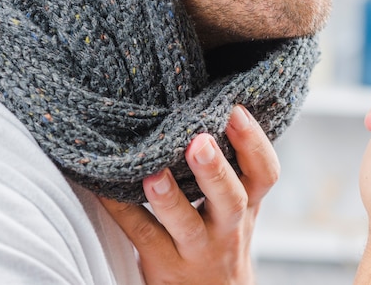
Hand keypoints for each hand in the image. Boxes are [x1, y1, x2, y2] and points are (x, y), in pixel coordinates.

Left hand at [100, 105, 279, 284]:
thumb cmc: (222, 236)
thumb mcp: (238, 204)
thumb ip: (232, 167)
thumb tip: (213, 105)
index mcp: (249, 203)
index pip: (265, 172)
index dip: (254, 141)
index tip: (235, 109)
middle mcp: (229, 226)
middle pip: (232, 199)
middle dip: (216, 169)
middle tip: (200, 140)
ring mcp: (199, 249)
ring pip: (188, 225)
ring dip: (170, 198)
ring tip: (153, 174)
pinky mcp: (167, 265)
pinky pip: (143, 236)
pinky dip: (123, 211)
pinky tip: (104, 189)